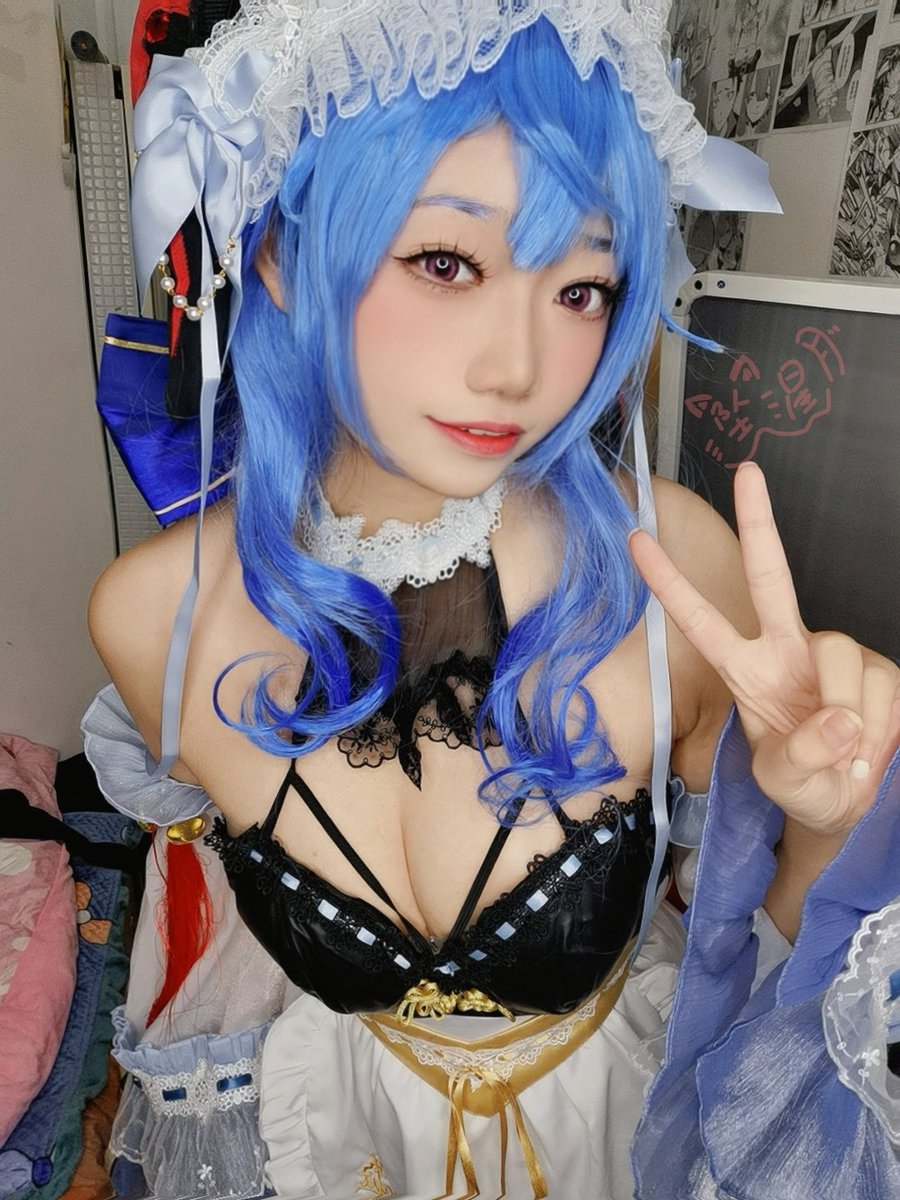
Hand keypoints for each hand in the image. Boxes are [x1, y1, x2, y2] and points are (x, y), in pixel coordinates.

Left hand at [630, 463, 899, 835]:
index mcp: (745, 670)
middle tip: (747, 473)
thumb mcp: (784, 781)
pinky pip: (882, 686)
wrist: (846, 804)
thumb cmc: (803, 782)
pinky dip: (880, 727)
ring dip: (847, 714)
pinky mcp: (876, 668)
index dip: (668, 583)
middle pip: (770, 577)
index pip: (700, 620)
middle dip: (759, 522)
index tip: (636, 538)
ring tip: (846, 753)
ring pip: (838, 655)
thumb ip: (802, 756)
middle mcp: (785, 649)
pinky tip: (870, 745)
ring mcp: (831, 654)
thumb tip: (840, 720)